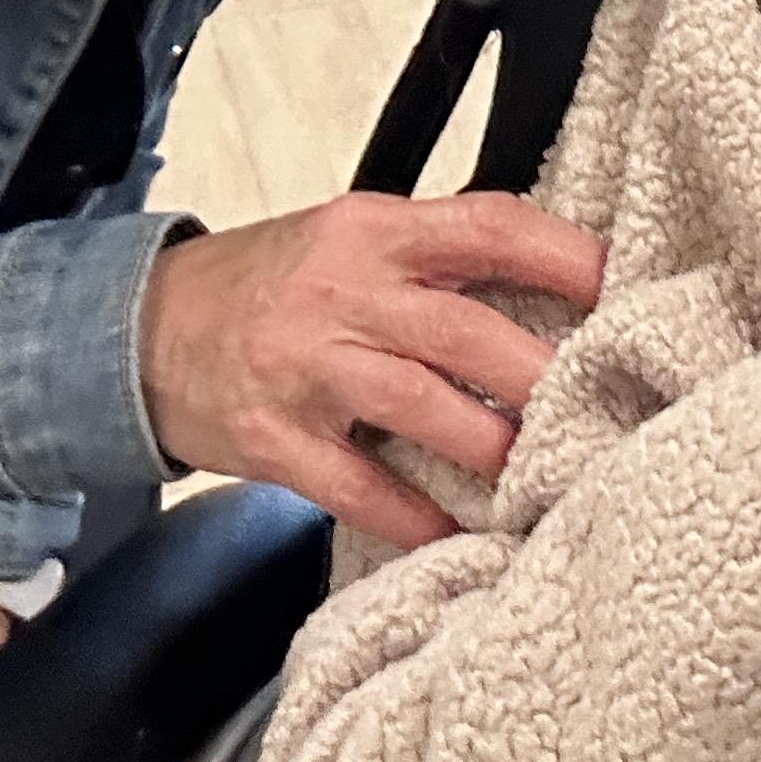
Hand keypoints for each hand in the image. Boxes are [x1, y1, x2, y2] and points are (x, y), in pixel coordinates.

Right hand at [140, 191, 608, 548]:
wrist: (139, 332)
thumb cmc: (271, 283)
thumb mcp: (352, 239)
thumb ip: (436, 257)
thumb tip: (551, 285)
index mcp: (374, 231)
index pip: (486, 227)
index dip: (561, 255)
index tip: (621, 286)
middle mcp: (343, 293)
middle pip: (463, 331)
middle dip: (540, 372)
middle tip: (604, 403)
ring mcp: (305, 369)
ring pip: (418, 406)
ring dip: (490, 446)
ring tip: (544, 472)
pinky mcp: (274, 439)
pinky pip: (357, 485)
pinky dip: (413, 514)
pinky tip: (457, 534)